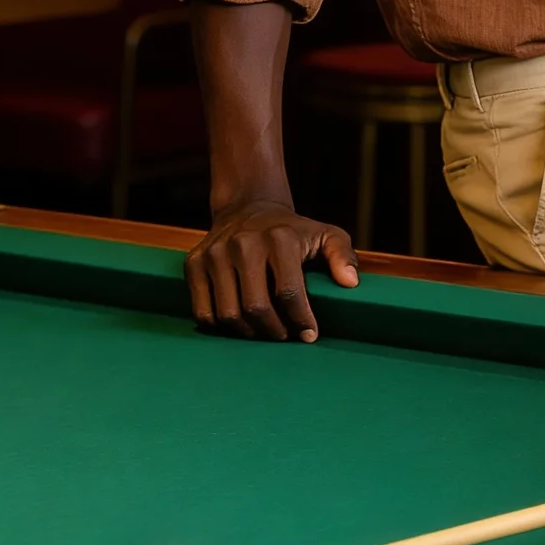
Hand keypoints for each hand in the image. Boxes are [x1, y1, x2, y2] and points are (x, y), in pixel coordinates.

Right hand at [186, 200, 358, 339]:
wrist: (248, 209)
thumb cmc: (293, 231)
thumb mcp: (326, 234)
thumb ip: (342, 255)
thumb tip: (350, 282)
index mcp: (279, 238)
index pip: (290, 292)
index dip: (301, 320)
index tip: (309, 335)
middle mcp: (243, 243)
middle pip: (256, 308)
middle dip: (275, 331)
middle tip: (285, 336)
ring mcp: (214, 253)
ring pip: (228, 314)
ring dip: (249, 333)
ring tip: (264, 332)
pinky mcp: (193, 263)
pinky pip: (203, 311)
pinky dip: (221, 326)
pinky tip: (239, 324)